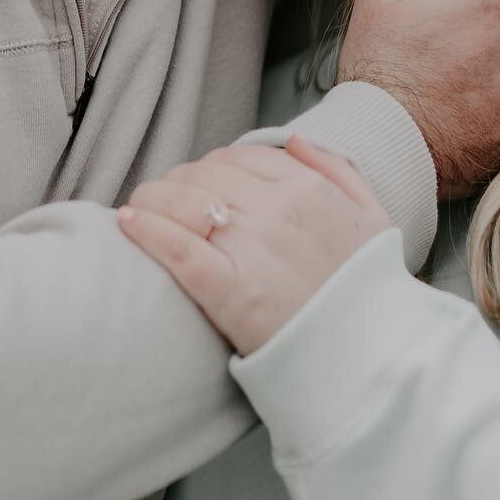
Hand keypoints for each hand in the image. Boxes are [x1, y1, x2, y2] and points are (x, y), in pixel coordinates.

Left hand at [117, 137, 390, 353]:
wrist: (370, 359)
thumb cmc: (369, 292)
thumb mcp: (373, 218)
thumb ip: (337, 171)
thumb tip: (294, 140)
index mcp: (308, 189)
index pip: (238, 158)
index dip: (209, 168)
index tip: (197, 184)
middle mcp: (277, 209)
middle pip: (204, 175)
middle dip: (177, 183)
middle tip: (161, 200)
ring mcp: (252, 247)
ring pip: (183, 201)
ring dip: (153, 200)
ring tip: (138, 209)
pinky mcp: (229, 289)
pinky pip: (176, 247)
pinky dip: (146, 230)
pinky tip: (127, 223)